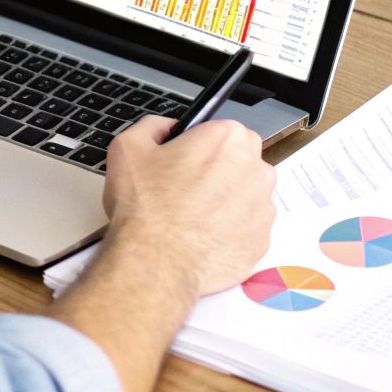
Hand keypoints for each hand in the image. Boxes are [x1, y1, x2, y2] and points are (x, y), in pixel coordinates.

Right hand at [100, 116, 276, 296]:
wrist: (155, 265)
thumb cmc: (145, 208)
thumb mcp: (128, 147)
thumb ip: (153, 126)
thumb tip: (166, 129)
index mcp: (228, 139)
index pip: (218, 132)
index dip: (196, 147)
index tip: (181, 163)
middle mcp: (255, 168)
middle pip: (237, 162)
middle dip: (215, 172)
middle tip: (183, 191)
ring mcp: (263, 207)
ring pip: (244, 196)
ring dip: (224, 202)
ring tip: (191, 218)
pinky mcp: (261, 240)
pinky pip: (247, 228)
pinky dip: (229, 232)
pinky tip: (202, 238)